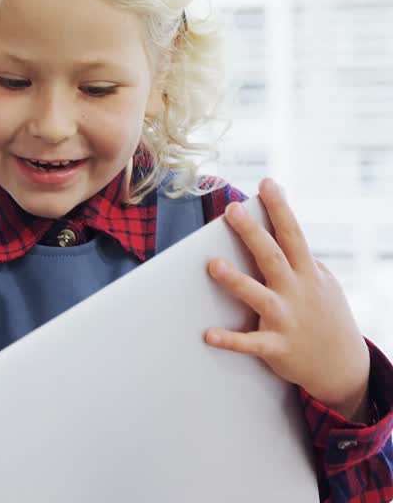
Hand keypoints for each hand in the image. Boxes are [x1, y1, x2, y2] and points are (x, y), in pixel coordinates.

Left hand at [204, 178, 371, 420]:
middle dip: (252, 233)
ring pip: (258, 297)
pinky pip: (250, 344)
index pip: (293, 235)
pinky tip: (207, 335)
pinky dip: (229, 340)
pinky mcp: (277, 347)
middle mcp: (297, 293)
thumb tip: (281, 225)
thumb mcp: (323, 283)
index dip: (280, 209)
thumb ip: (301, 259)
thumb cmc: (324, 315)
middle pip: (272, 257)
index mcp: (308, 274)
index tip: (267, 183)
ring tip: (212, 264)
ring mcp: (287, 320)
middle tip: (231, 210)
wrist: (343, 367)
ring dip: (236, 281)